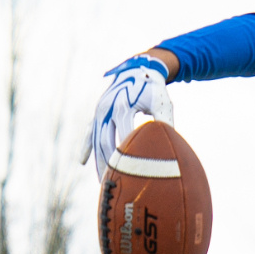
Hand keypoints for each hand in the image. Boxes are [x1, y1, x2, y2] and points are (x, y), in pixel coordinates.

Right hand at [81, 56, 172, 178]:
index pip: (124, 136)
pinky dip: (86, 147)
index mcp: (123, 106)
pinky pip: (89, 133)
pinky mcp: (97, 112)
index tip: (132, 175)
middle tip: (113, 185)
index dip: (128, 155)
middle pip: (105, 142)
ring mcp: (99, 111)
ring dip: (98, 161)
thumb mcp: (162, 102)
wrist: (137, 68)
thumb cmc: (153, 88)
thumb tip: (172, 144)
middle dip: (109, 165)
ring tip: (102, 181)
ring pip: (96, 141)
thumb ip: (165, 121)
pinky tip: (82, 162)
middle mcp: (107, 109)